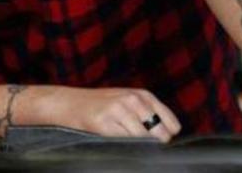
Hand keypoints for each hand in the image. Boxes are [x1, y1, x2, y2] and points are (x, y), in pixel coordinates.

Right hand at [28, 86, 181, 141]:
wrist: (69, 103)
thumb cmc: (102, 105)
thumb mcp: (129, 101)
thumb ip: (149, 113)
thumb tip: (170, 136)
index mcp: (144, 95)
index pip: (172, 124)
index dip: (168, 136)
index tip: (159, 142)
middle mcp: (133, 100)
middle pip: (160, 133)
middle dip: (155, 143)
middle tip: (140, 143)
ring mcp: (119, 110)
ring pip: (142, 138)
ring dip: (138, 145)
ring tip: (123, 139)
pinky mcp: (105, 122)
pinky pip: (124, 141)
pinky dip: (123, 145)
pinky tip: (113, 138)